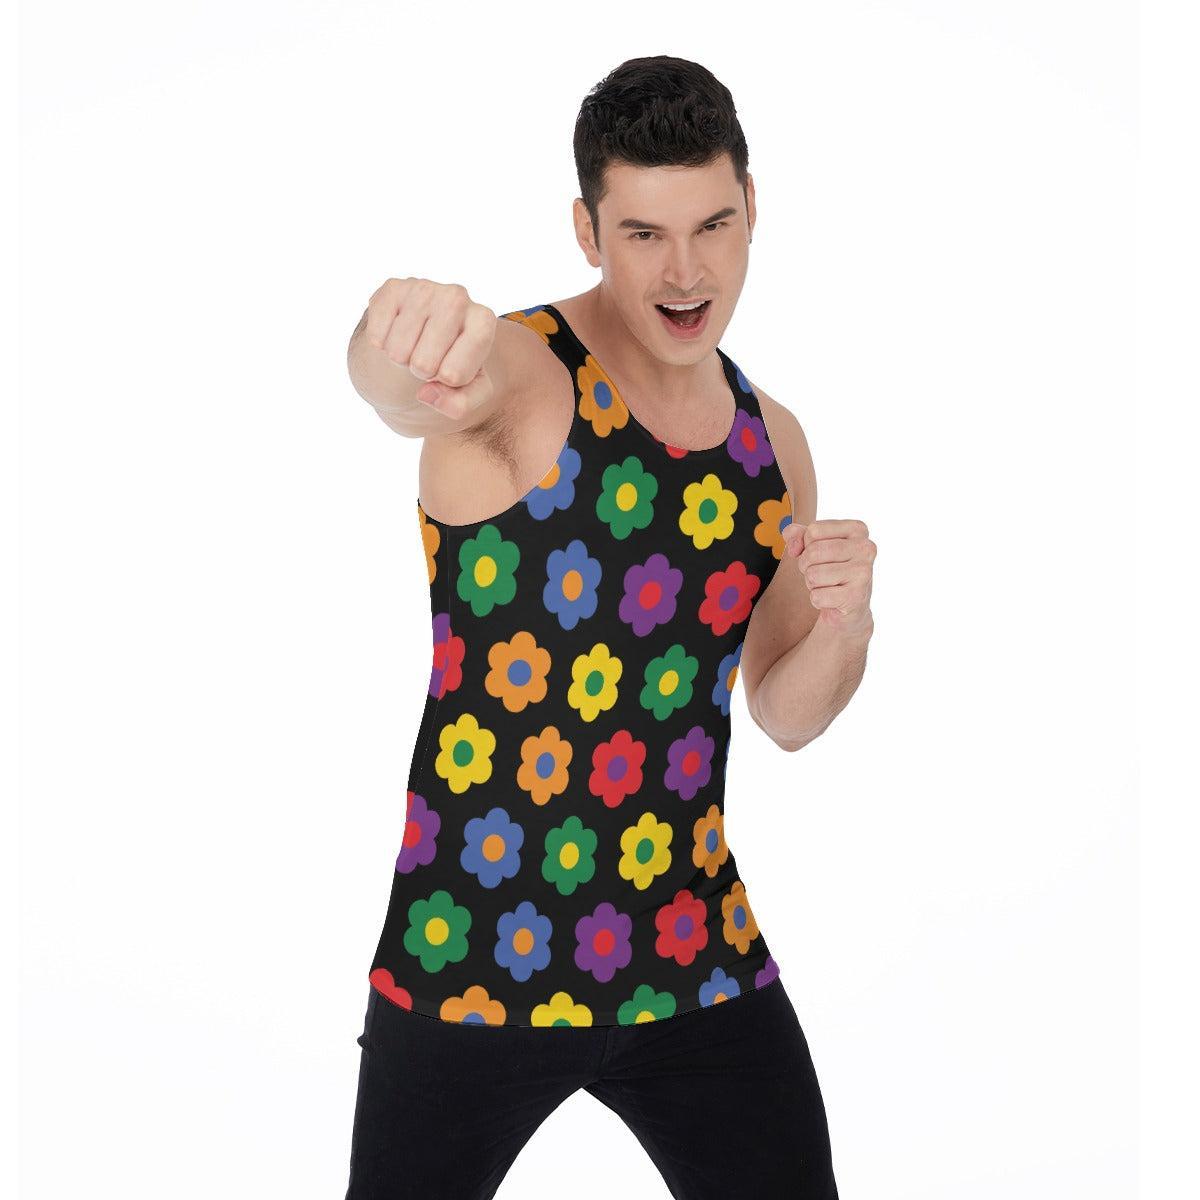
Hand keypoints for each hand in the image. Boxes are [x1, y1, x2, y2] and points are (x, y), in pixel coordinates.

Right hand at [364, 277, 497, 416]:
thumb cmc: (452, 363)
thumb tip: (426, 394)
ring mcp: (424, 288)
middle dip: (422, 371)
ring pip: (398, 351)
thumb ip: (460, 404)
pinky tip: (396, 333)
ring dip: (401, 358)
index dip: (446, 382)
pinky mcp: (393, 288)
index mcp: (483, 322)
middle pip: (423, 364)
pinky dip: (381, 345)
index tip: (451, 368)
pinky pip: (377, 336)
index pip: (454, 375)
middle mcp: (457, 297)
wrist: (426, 334)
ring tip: (414, 345)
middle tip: (428, 357)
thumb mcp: (469, 391)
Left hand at [781, 519, 875, 638]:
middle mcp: (865, 548)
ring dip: (812, 583)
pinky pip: (817, 596)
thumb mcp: (812, 544)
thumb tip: (794, 546)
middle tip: (819, 572)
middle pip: (813, 552)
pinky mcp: (856, 596)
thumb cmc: (830, 568)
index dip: (806, 545)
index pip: (814, 530)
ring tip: (826, 584)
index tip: (819, 554)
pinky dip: (817, 599)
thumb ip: (796, 534)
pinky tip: (831, 598)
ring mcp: (863, 572)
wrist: (850, 604)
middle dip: (806, 565)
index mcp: (857, 530)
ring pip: (813, 574)